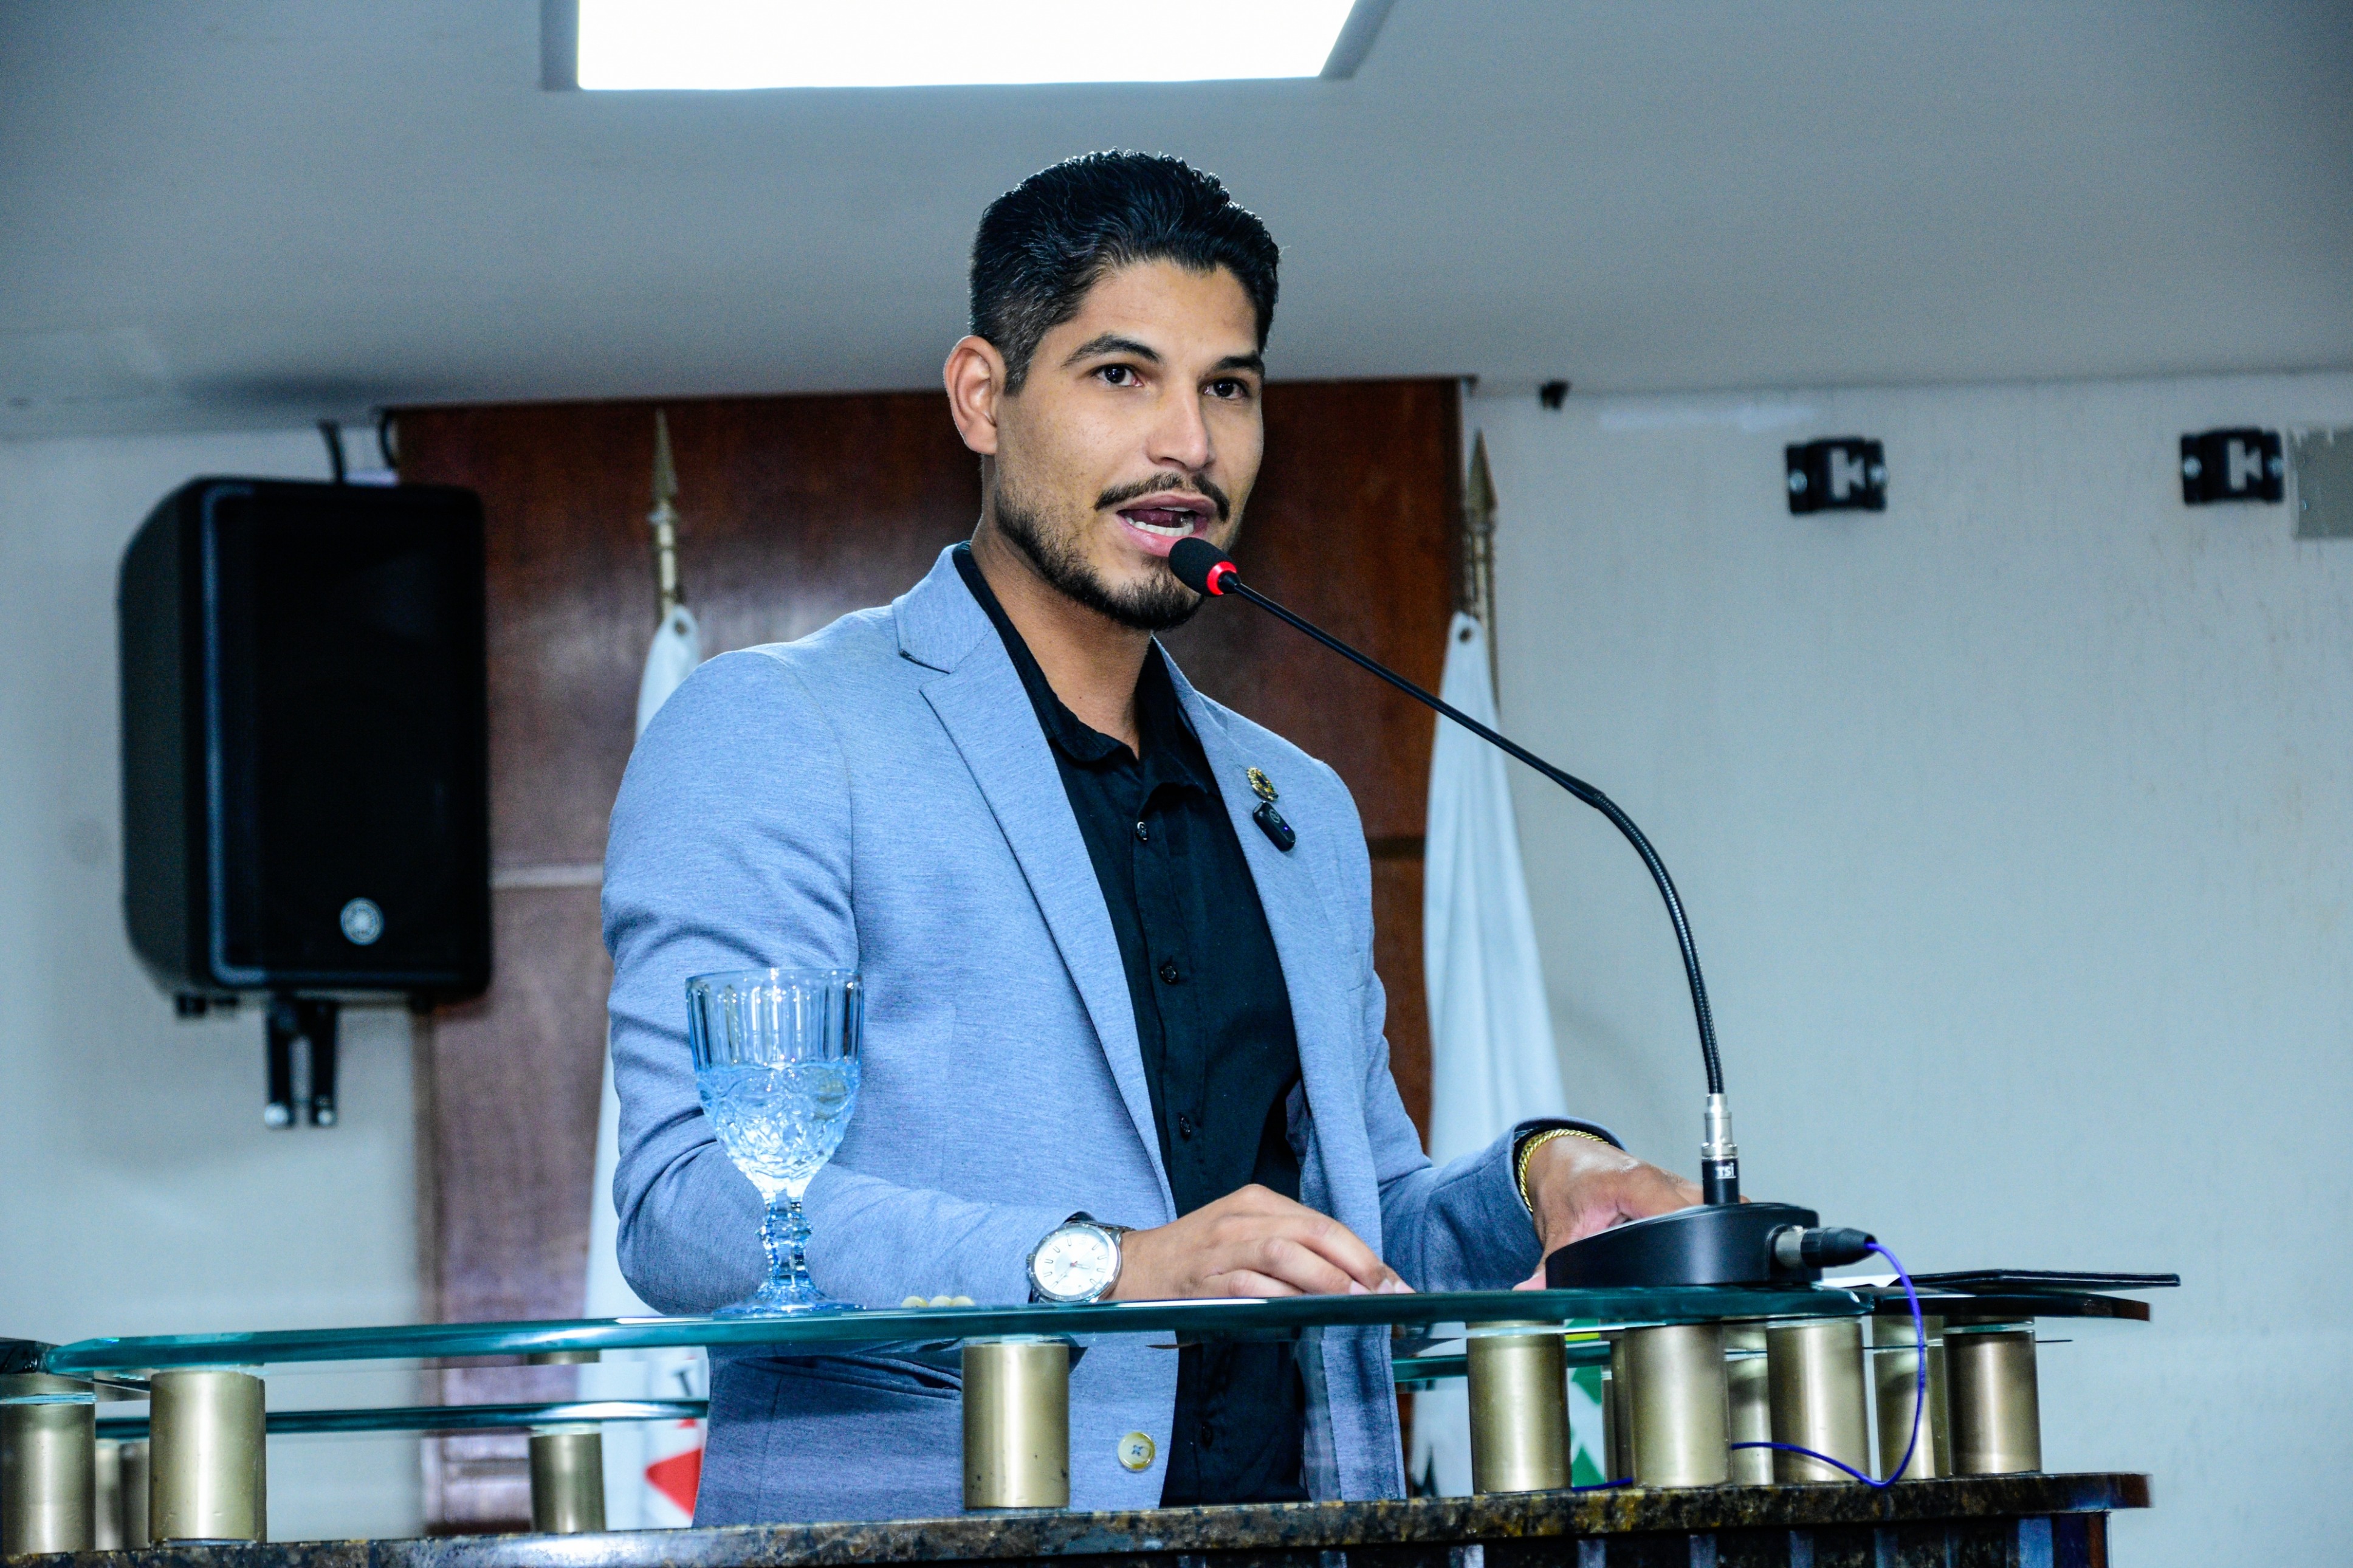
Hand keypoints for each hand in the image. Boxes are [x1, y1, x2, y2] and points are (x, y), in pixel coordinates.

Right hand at [1110, 1184, 1411, 1299]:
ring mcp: (1222, 1246)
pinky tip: (1307, 1313)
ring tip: (1357, 1303)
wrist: (1133, 1268)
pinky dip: (1283, 1298)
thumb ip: (1291, 1251)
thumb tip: (1351, 1283)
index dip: (1364, 1254)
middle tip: (1388, 1294)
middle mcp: (1242, 1216)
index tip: (1394, 1282)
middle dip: (1358, 1265)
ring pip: (1285, 1252)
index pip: (1324, 1223)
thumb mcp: (1244, 1237)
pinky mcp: (1205, 1278)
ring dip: (1327, 1280)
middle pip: (1313, 1232)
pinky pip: (1251, 1285)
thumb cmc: (1197, 1258)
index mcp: (1257, 1201)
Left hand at [1515, 1135, 1702, 1287]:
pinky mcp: (1685, 1193)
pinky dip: (1703, 1231)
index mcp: (1637, 1183)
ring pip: (1714, 1213)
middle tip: (1683, 1276)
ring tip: (1689, 1266)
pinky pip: (1708, 1211)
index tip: (1680, 1273)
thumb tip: (1532, 1292)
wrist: (1567, 1158)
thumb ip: (1549, 1266)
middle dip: (1701, 1251)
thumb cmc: (1566, 1182)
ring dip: (1704, 1240)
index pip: (1682, 1215)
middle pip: (1708, 1218)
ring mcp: (1680, 1185)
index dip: (1686, 1245)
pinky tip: (1691, 1252)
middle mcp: (1666, 1180)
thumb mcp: (1558, 1229)